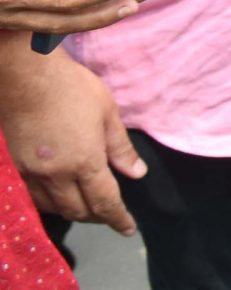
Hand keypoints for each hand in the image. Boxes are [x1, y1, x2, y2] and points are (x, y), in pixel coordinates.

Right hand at [0, 43, 144, 233]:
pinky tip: (58, 197)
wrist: (26, 78)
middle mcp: (57, 174)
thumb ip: (120, 148)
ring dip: (73, 212)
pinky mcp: (16, 166)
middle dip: (97, 218)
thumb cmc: (73, 89)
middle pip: (78, 211)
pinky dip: (50, 203)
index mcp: (85, 162)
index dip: (118, 219)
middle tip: (110, 216)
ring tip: (87, 208)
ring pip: (53, 207)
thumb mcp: (108, 113)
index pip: (105, 202)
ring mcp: (32, 172)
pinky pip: (34, 197)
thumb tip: (136, 174)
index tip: (128, 229)